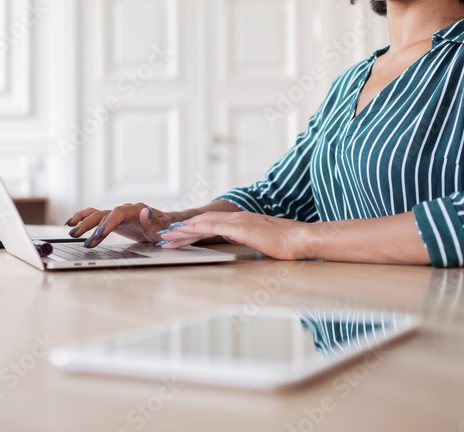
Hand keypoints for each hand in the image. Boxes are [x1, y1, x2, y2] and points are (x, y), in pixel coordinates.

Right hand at [65, 203, 174, 247]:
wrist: (164, 227)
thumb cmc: (165, 228)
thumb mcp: (163, 228)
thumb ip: (154, 221)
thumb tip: (144, 211)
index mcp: (136, 209)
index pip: (119, 213)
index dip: (108, 223)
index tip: (100, 233)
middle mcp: (124, 209)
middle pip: (104, 214)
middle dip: (91, 225)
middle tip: (78, 235)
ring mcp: (117, 214)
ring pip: (97, 215)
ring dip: (84, 223)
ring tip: (71, 232)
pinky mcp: (113, 220)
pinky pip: (97, 217)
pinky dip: (84, 218)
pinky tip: (72, 224)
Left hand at [157, 211, 309, 259]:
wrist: (300, 239)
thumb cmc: (287, 245)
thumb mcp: (262, 243)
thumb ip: (249, 242)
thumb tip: (239, 245)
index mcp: (241, 222)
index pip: (210, 224)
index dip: (192, 230)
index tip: (177, 237)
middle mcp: (236, 218)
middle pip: (201, 222)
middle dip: (181, 231)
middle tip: (163, 238)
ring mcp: (237, 221)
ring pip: (202, 223)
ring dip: (182, 231)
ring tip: (165, 238)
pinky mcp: (239, 228)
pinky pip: (211, 227)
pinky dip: (194, 229)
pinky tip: (182, 232)